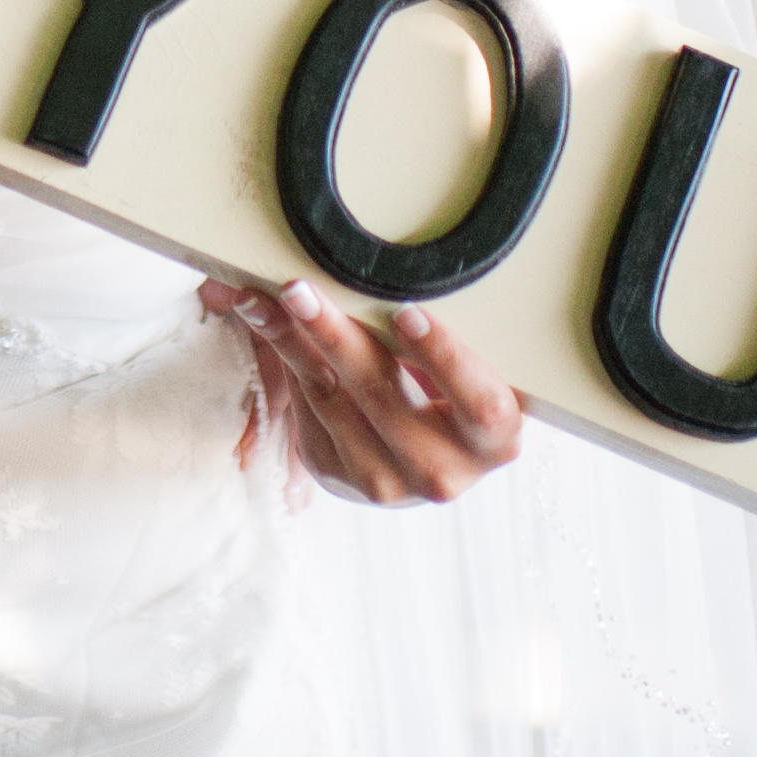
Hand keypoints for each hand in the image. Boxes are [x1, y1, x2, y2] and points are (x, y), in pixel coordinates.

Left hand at [204, 276, 523, 504]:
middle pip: (384, 396)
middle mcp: (441, 471)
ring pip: (331, 400)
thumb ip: (441, 338)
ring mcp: (384, 482)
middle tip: (302, 291)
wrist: (425, 456)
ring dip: (292, 342)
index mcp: (494, 442)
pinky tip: (262, 319)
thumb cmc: (456, 394)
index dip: (444, 358)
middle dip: (337, 337)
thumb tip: (387, 273)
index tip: (407, 313)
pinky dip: (284, 357)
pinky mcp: (335, 474)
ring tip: (266, 298)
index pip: (479, 402)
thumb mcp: (469, 371)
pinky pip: (305, 407)